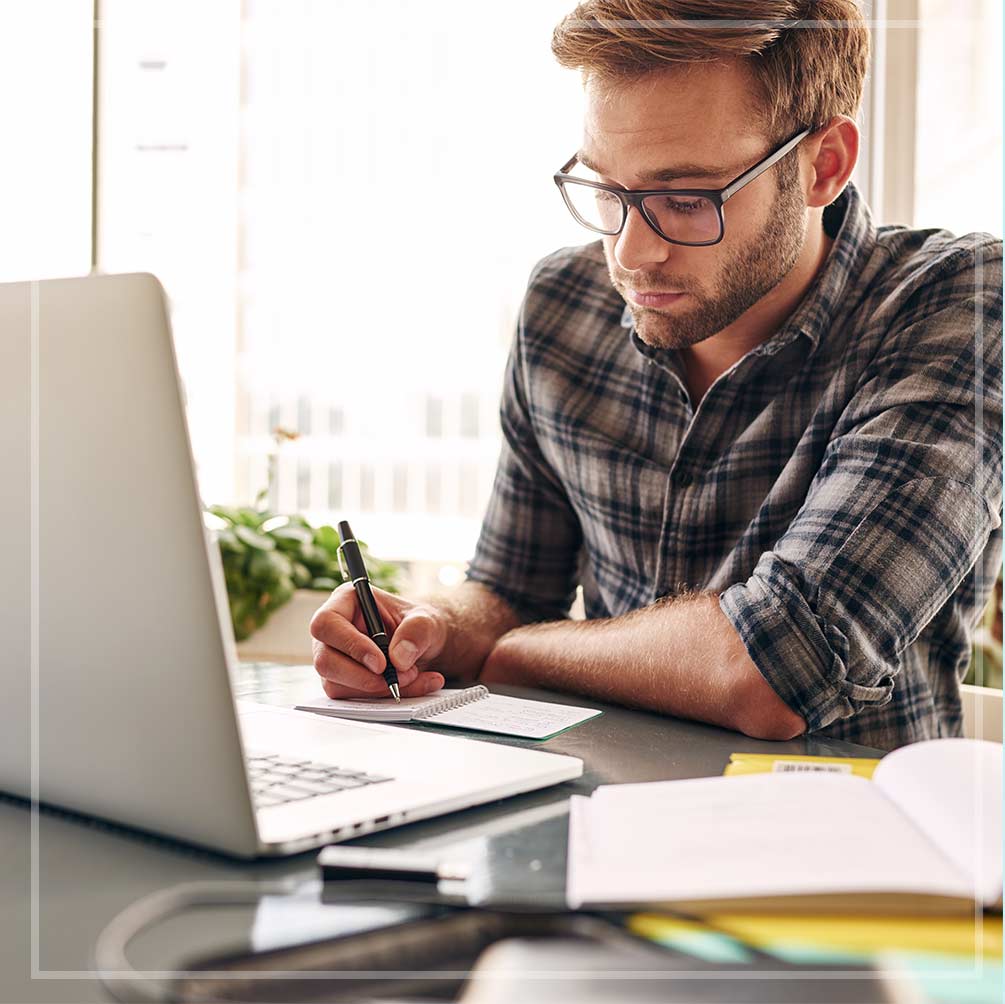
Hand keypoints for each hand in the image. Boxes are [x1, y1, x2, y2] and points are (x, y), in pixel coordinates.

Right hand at [310, 583, 447, 698]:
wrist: (426, 645)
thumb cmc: (418, 624)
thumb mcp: (426, 620)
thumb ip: (416, 631)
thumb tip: (398, 658)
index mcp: (345, 602)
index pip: (327, 623)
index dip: (350, 645)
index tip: (380, 663)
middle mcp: (333, 631)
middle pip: (325, 660)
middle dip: (362, 676)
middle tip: (396, 678)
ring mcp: (334, 658)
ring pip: (336, 684)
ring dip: (376, 688)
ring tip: (411, 676)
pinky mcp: (341, 681)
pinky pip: (351, 698)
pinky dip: (382, 697)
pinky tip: (408, 686)